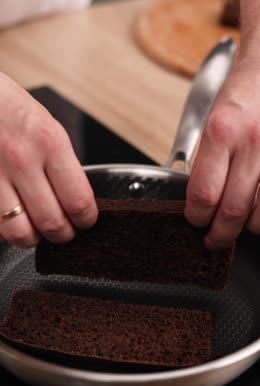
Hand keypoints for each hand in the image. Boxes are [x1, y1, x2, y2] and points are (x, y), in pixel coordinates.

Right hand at [0, 73, 97, 246]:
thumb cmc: (8, 108)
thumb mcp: (47, 127)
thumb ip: (62, 165)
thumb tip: (75, 201)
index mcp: (50, 142)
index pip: (78, 201)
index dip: (86, 220)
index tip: (85, 221)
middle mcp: (23, 160)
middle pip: (52, 223)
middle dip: (63, 234)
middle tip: (64, 230)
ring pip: (20, 233)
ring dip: (33, 238)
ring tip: (36, 229)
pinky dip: (6, 229)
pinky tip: (11, 217)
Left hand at [185, 59, 259, 248]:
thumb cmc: (242, 96)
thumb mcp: (212, 121)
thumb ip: (206, 163)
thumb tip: (200, 202)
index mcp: (222, 132)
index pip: (203, 194)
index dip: (196, 217)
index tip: (195, 222)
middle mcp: (253, 143)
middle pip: (232, 212)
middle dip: (219, 235)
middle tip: (214, 240)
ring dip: (248, 229)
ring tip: (241, 225)